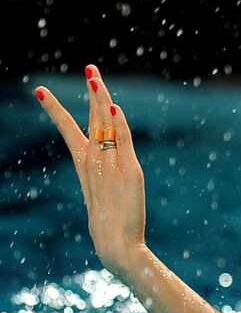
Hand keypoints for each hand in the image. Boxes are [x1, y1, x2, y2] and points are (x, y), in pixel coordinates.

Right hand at [35, 66, 147, 278]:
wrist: (116, 245)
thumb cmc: (110, 223)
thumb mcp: (102, 193)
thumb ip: (104, 172)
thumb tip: (105, 160)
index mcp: (84, 167)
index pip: (69, 131)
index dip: (55, 110)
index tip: (40, 91)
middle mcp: (94, 162)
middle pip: (90, 120)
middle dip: (90, 93)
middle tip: (89, 68)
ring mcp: (109, 165)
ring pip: (105, 125)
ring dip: (101, 99)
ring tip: (95, 76)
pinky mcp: (128, 171)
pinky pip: (123, 141)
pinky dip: (118, 123)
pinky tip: (113, 105)